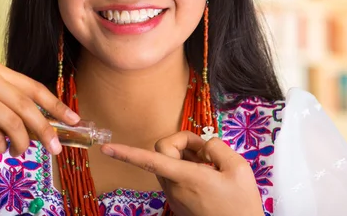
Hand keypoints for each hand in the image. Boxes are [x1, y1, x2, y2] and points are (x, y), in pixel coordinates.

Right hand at [0, 62, 79, 155]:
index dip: (55, 105)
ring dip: (21, 143)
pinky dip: (0, 147)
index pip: (32, 87)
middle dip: (45, 130)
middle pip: (26, 107)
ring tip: (20, 151)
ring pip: (13, 124)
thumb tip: (43, 124)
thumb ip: (9, 101)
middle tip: (55, 147)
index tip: (72, 119)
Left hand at [101, 131, 263, 215]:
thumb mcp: (239, 169)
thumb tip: (204, 143)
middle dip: (179, 142)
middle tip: (205, 149)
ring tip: (209, 164)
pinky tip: (207, 175)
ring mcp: (174, 197)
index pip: (149, 160)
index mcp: (186, 177)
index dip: (126, 153)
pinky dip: (185, 168)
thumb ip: (217, 147)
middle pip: (161, 152)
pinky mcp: (178, 203)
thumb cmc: (241, 205)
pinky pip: (174, 177)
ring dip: (183, 156)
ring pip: (167, 164)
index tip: (105, 148)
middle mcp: (174, 187)